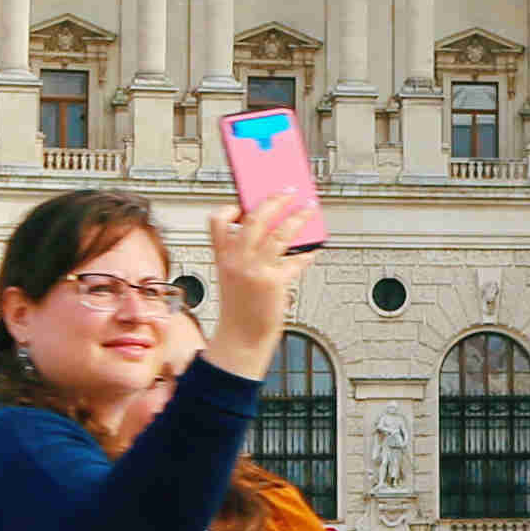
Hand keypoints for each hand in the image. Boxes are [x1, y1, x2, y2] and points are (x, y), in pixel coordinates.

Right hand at [204, 206, 310, 373]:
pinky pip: (295, 259)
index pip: (217, 220)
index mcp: (222, 256)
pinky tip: (312, 250)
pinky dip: (306, 253)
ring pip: (280, 233)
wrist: (241, 339)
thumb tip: (273, 229)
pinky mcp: (274, 282)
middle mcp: (237, 260)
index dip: (230, 206)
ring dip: (299, 218)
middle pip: (255, 218)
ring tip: (309, 210)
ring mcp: (255, 270)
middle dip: (275, 200)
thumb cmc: (240, 308)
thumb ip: (246, 253)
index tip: (245, 199)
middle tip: (289, 191)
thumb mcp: (232, 275)